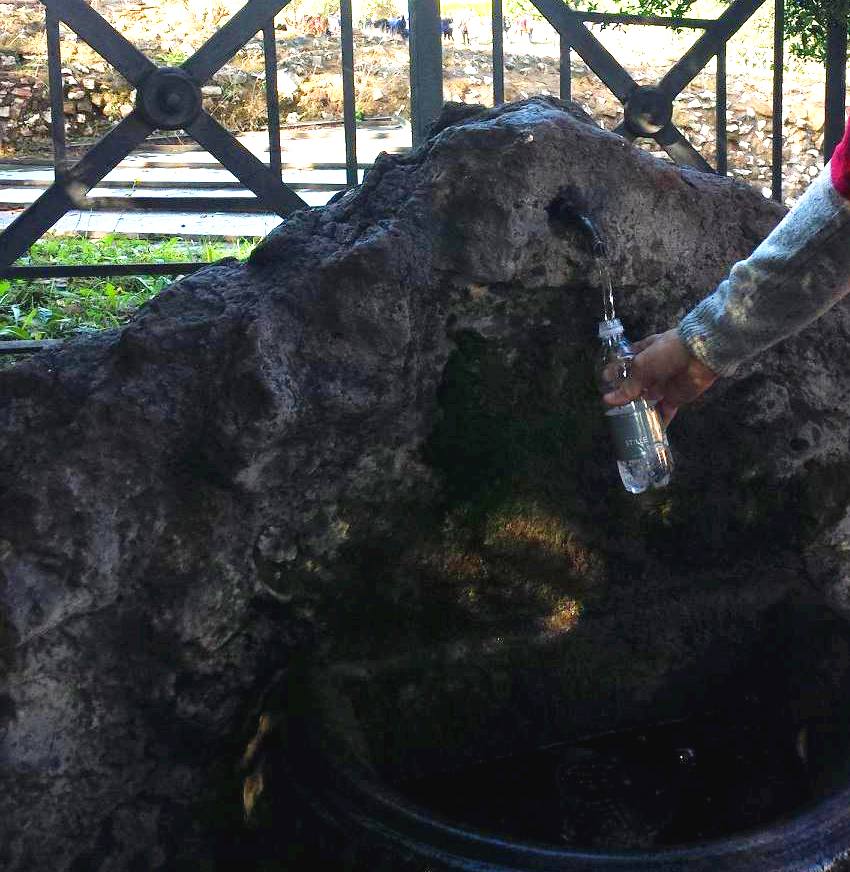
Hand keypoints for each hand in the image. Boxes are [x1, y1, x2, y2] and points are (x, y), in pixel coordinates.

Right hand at [603, 328, 717, 424]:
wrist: (700, 356)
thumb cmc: (667, 352)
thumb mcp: (642, 366)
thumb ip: (627, 386)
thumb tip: (609, 399)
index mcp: (643, 353)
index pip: (625, 363)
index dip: (614, 373)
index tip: (604, 385)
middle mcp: (652, 370)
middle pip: (634, 385)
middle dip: (623, 395)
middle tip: (611, 408)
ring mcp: (663, 385)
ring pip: (646, 400)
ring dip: (637, 410)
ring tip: (623, 422)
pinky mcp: (674, 398)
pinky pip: (663, 412)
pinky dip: (657, 422)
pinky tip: (646, 432)